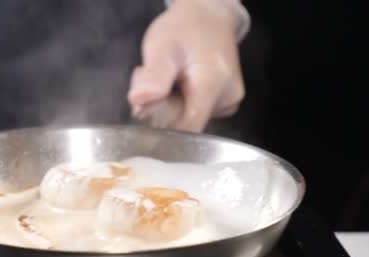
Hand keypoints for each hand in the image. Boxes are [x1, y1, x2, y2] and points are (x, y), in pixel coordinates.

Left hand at [127, 0, 248, 131]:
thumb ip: (153, 76)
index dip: (160, 121)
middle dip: (160, 107)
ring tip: (167, 75)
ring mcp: (229, 103)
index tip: (148, 99)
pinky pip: (195, 114)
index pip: (184, 128)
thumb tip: (139, 100)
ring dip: (169, 104)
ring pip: (188, 120)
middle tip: (151, 78)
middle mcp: (227, 99)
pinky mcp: (226, 104)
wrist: (208, 16)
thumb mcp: (161, 46)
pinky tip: (178, 83)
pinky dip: (181, 103)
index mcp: (212, 85)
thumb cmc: (183, 29)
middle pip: (184, 124)